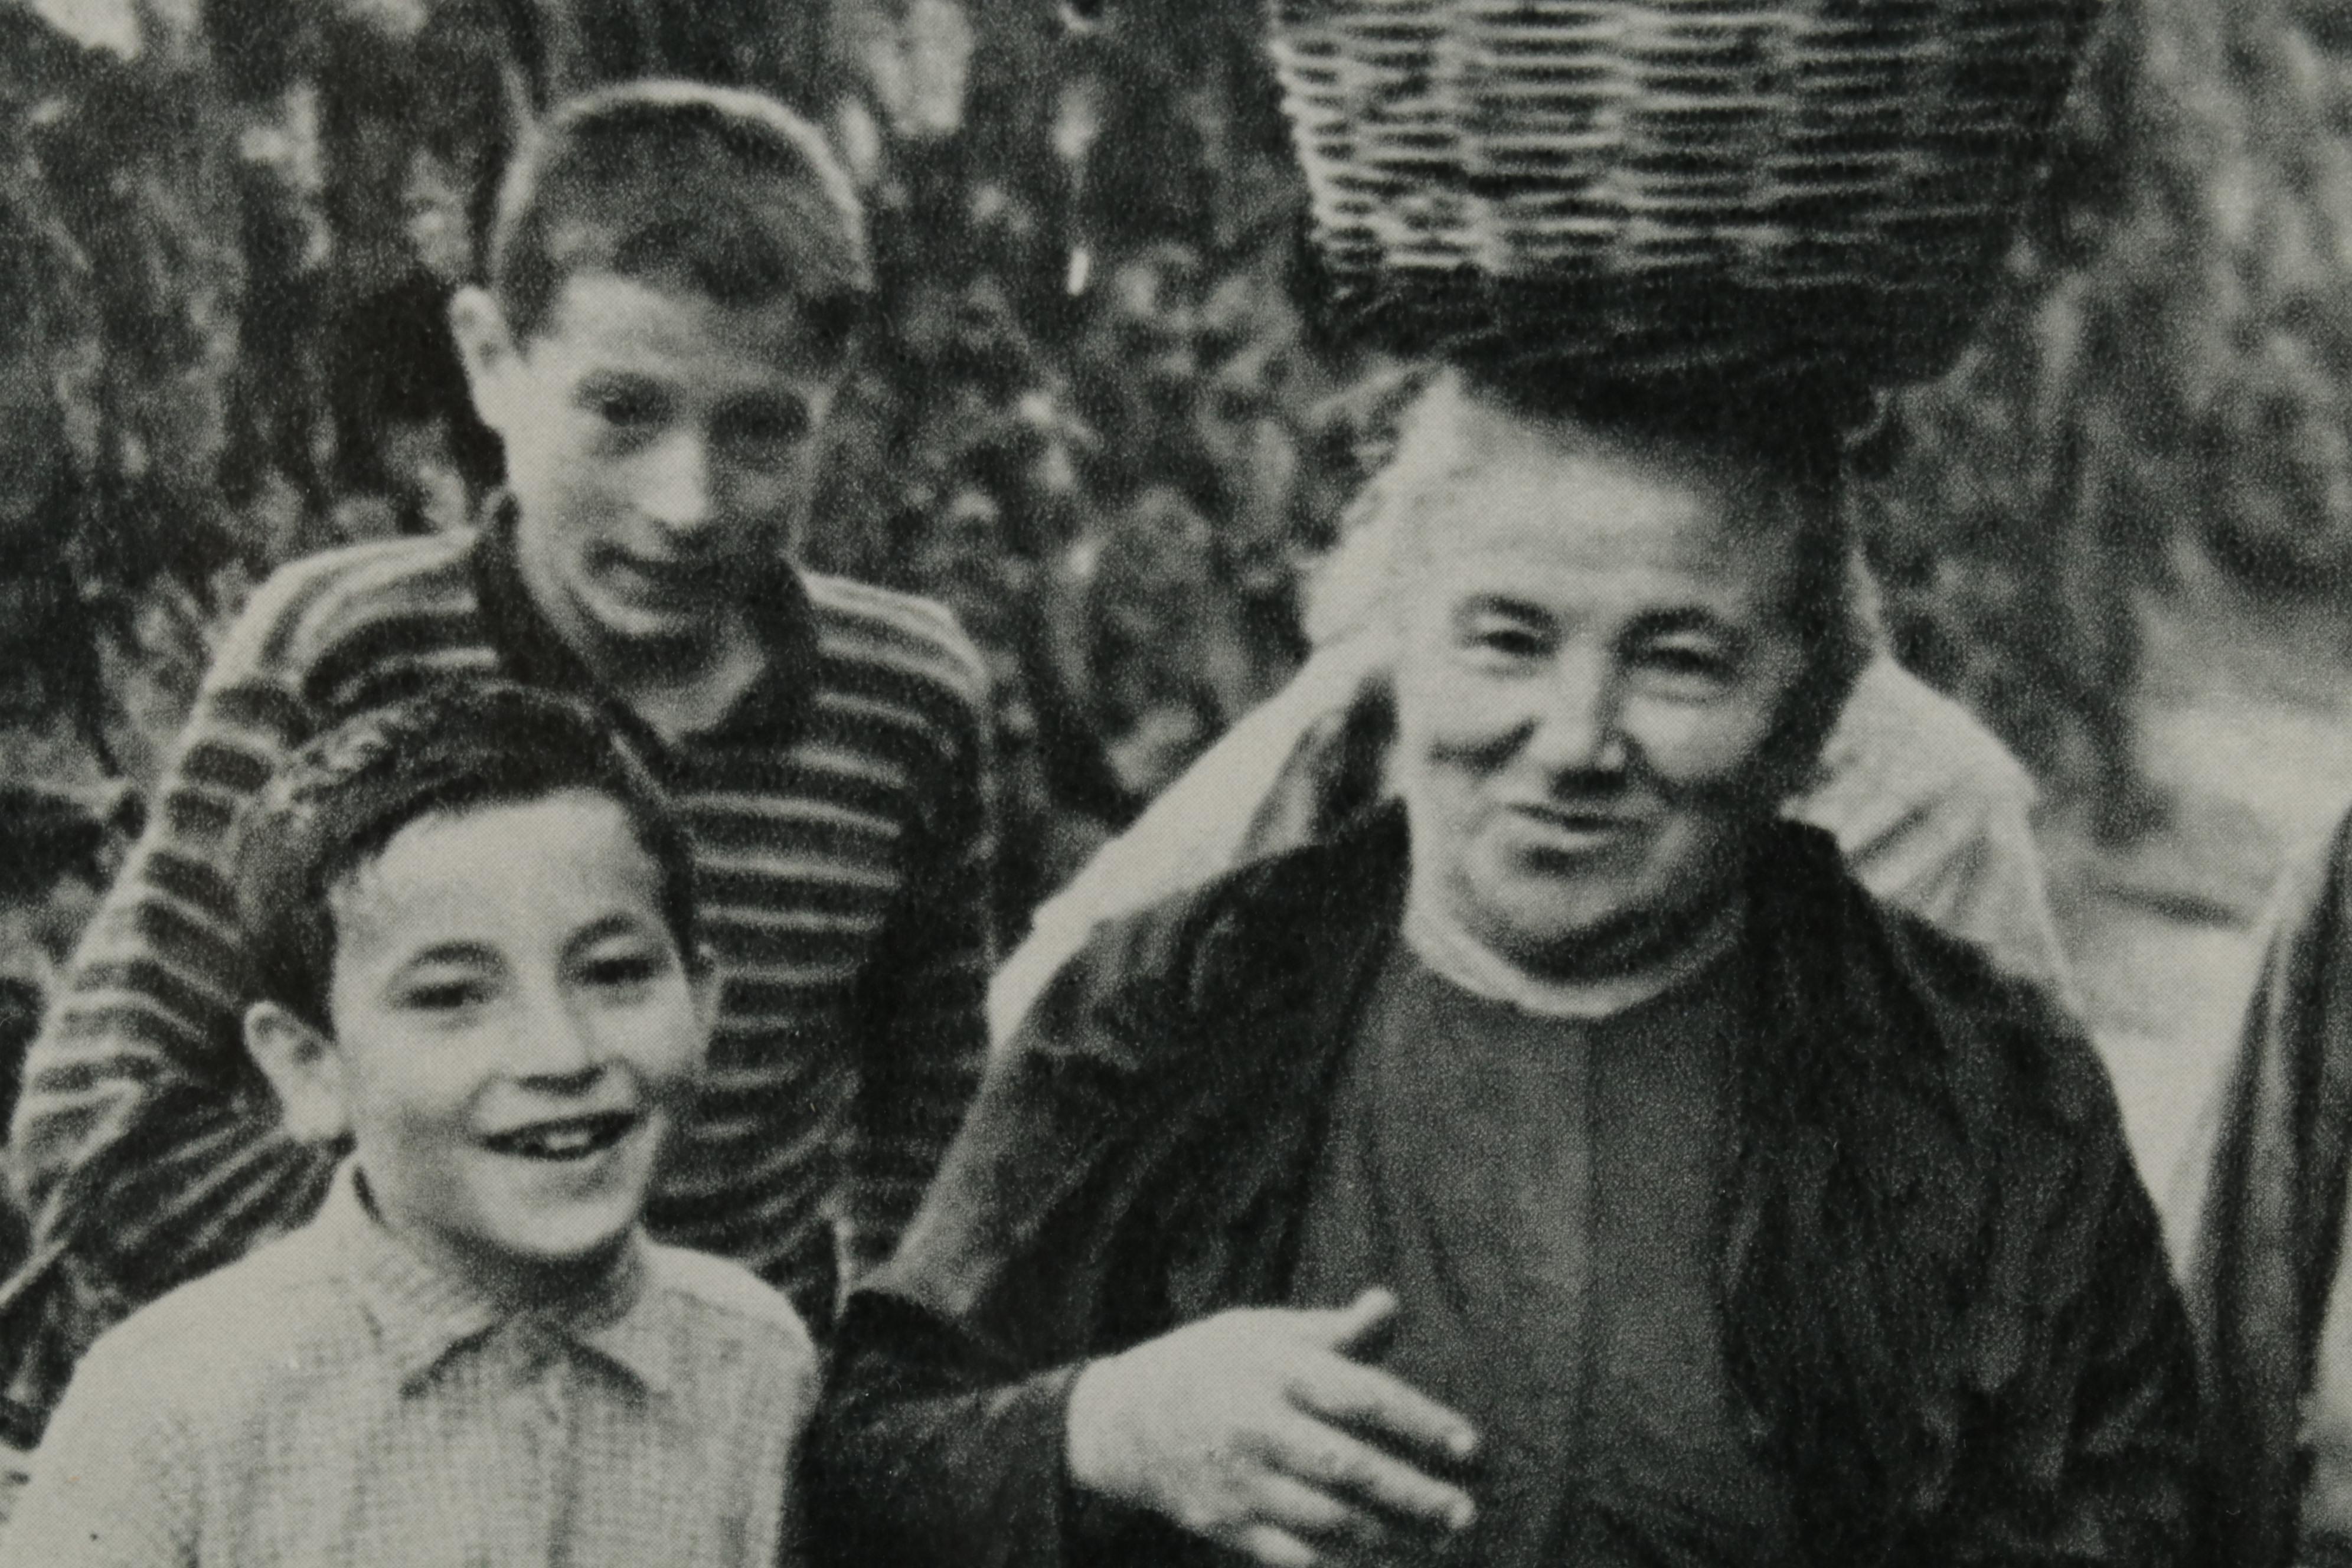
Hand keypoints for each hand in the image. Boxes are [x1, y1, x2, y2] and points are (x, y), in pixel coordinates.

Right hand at [1065, 1287, 1478, 1566]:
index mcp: (1273, 1368)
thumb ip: (1334, 1330)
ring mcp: (1240, 1481)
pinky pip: (1293, 1556)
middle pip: (1347, 1466)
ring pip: (1324, 1519)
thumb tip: (1391, 1304)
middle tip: (1464, 1511)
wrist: (1122, 1422)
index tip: (1470, 1446)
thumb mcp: (1264, 1331)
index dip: (1418, 1422)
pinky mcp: (1227, 1526)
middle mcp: (1257, 1424)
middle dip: (1411, 1493)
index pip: (1359, 1396)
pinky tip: (1384, 1567)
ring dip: (1388, 1536)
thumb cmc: (1212, 1363)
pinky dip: (1340, 1567)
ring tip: (1436, 1540)